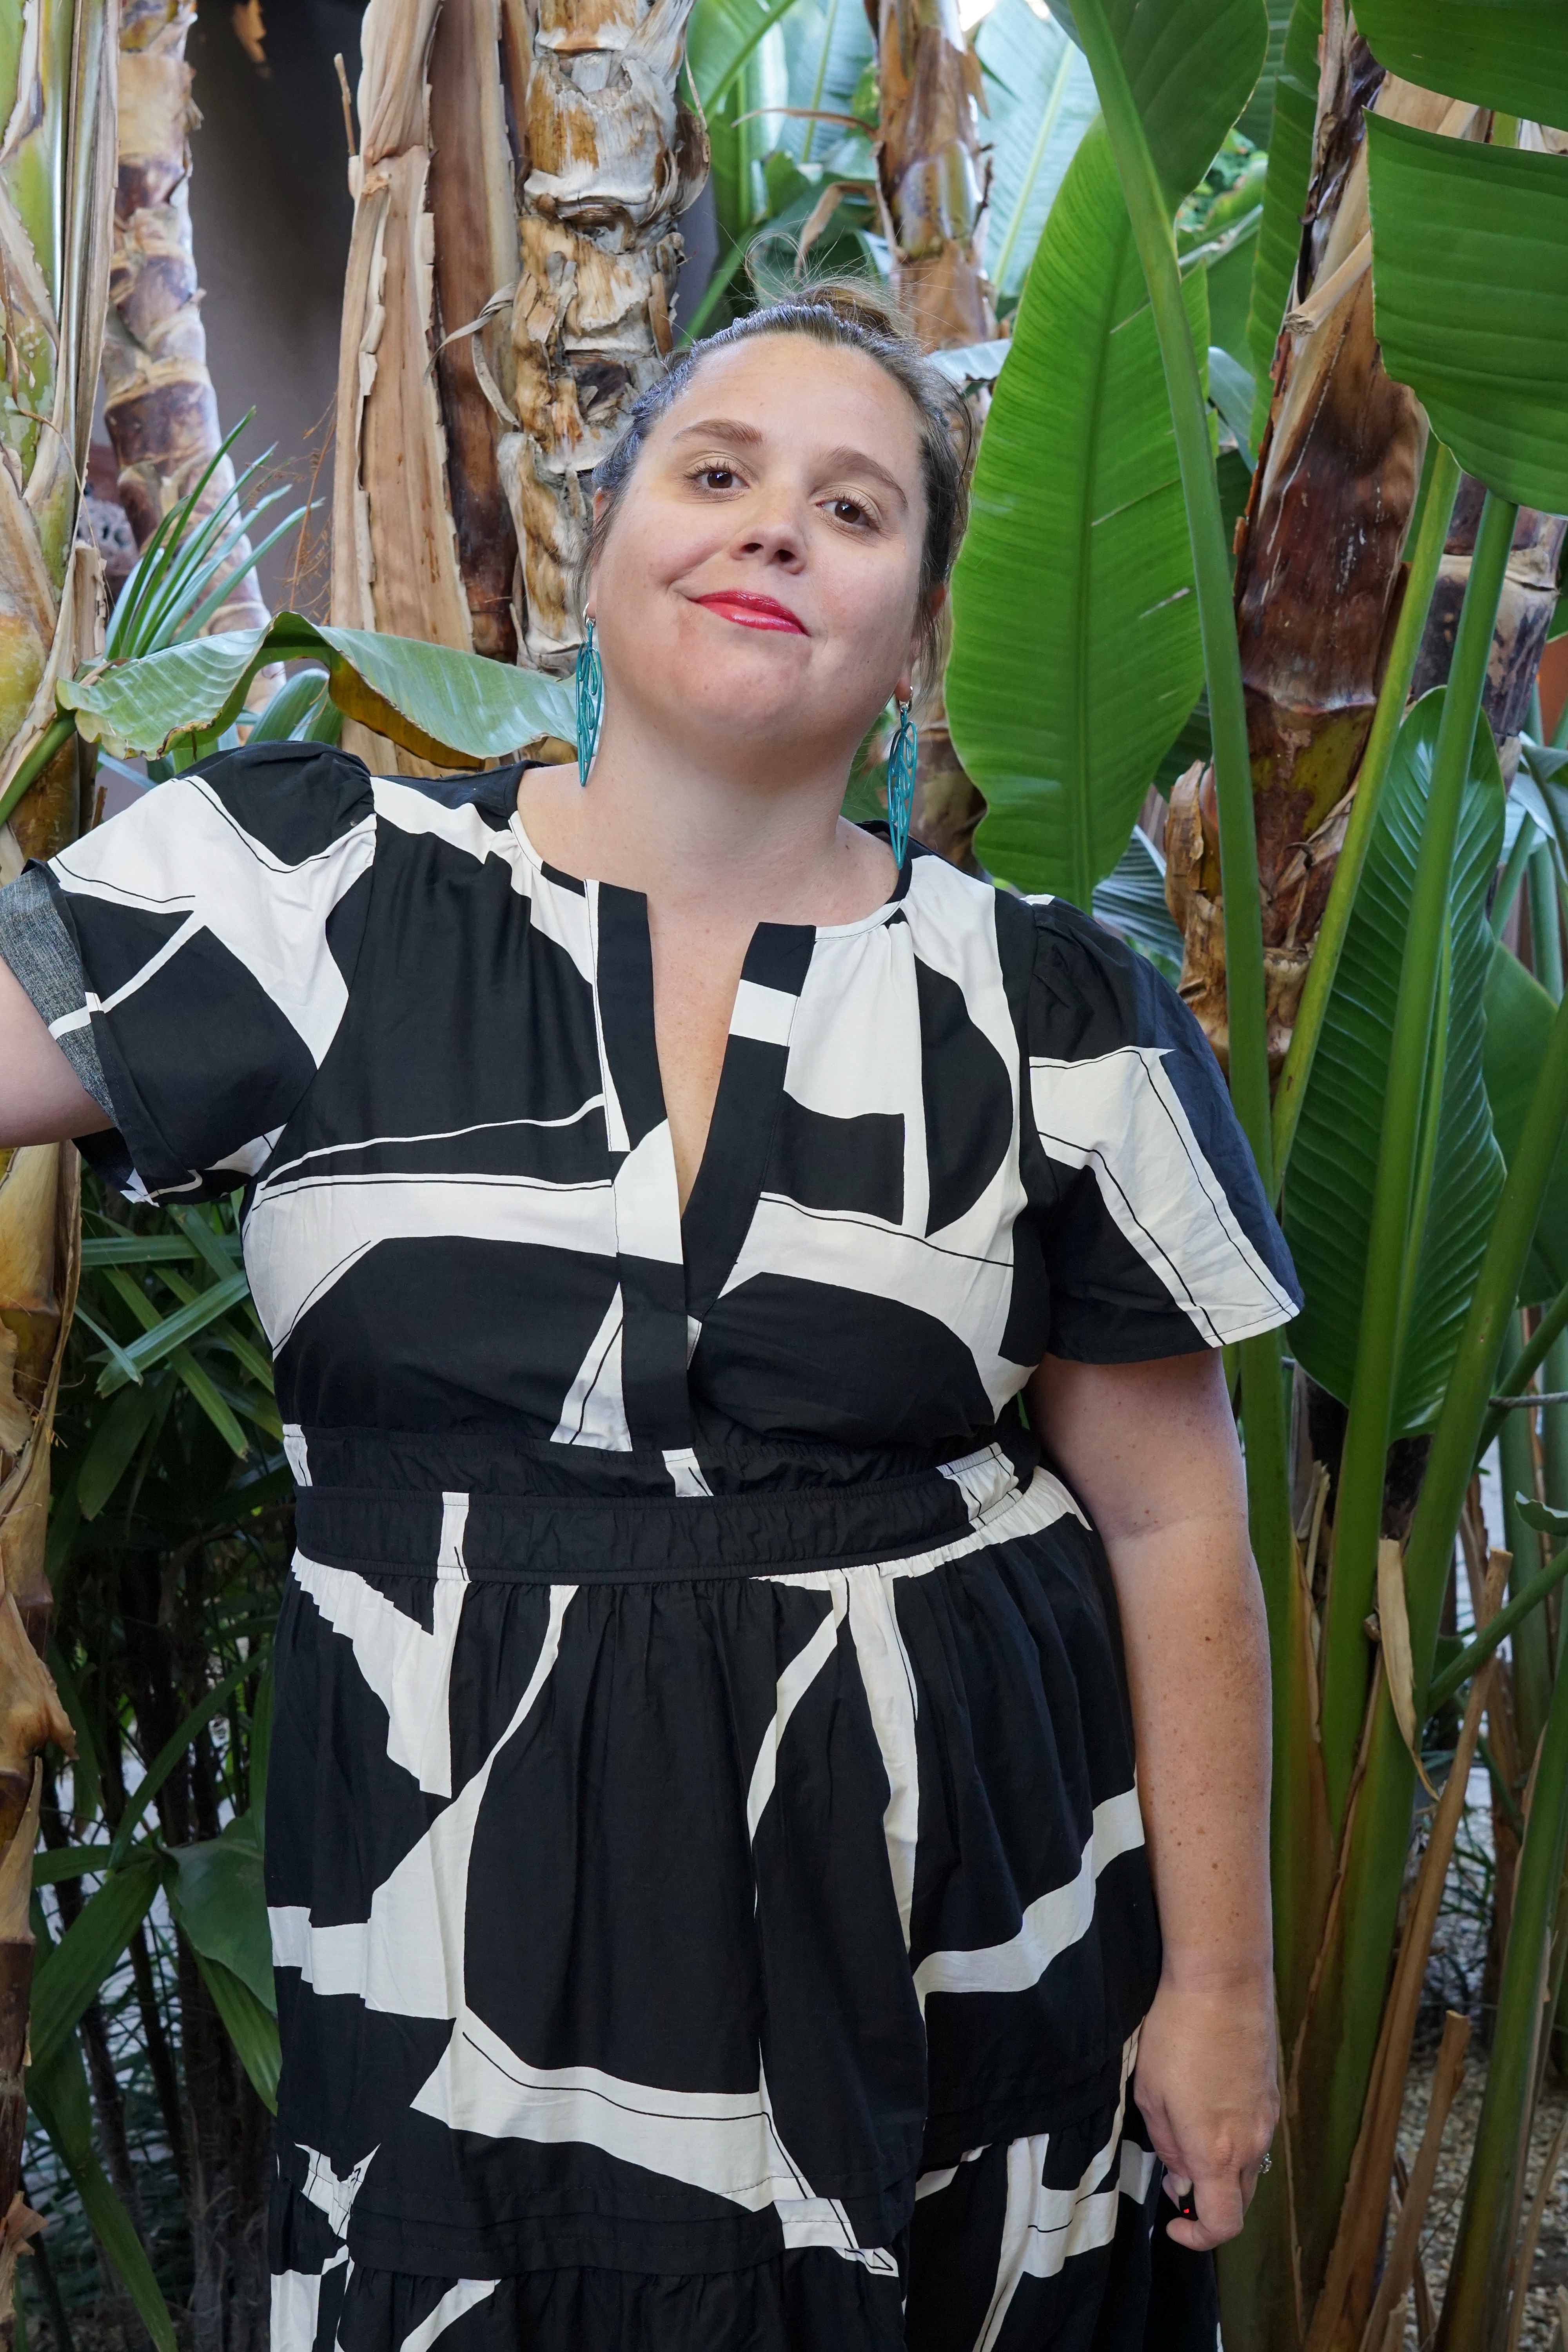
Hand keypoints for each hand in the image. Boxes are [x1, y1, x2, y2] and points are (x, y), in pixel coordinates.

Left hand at [1132, 1966, 1278, 2251]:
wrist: (1223, 1978)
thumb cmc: (1177, 2033)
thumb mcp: (1152, 2093)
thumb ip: (1168, 2146)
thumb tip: (1181, 2176)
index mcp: (1218, 2152)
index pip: (1223, 2225)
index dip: (1197, 2237)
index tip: (1173, 2222)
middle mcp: (1253, 2142)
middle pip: (1239, 2200)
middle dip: (1207, 2200)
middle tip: (1174, 2174)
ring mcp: (1269, 2116)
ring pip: (1249, 2165)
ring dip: (1221, 2166)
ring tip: (1186, 2130)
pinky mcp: (1273, 2091)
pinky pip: (1256, 2133)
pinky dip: (1234, 2137)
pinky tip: (1207, 2102)